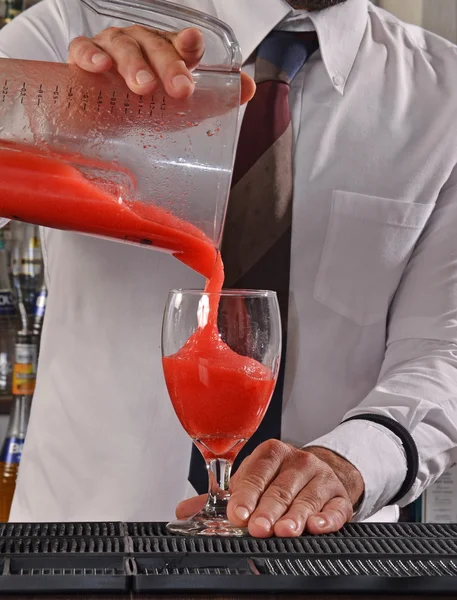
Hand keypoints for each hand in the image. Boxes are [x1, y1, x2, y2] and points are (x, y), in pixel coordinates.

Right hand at [69, 26, 254, 102]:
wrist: (101, 117)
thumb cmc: (143, 107)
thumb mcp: (180, 107)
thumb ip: (212, 98)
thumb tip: (250, 88)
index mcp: (165, 53)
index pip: (180, 43)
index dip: (188, 44)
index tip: (194, 45)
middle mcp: (140, 45)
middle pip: (154, 46)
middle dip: (168, 66)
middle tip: (178, 89)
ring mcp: (110, 48)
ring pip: (123, 46)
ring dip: (134, 65)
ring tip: (144, 87)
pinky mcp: (82, 59)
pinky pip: (83, 50)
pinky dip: (90, 55)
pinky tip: (100, 68)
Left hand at [177, 440, 364, 537]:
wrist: (321, 472)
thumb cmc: (280, 478)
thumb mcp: (252, 480)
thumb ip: (220, 497)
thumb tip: (184, 511)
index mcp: (272, 453)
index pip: (256, 473)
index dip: (246, 494)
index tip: (236, 514)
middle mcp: (298, 461)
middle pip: (280, 488)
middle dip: (268, 510)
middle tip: (258, 527)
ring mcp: (321, 478)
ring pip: (307, 498)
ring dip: (295, 516)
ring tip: (285, 531)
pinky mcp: (339, 497)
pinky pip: (336, 508)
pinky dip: (328, 518)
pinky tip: (318, 526)